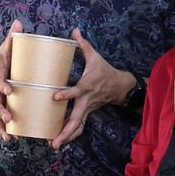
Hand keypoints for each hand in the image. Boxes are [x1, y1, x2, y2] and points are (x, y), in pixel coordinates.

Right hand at [0, 22, 18, 138]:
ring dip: (1, 124)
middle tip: (9, 117)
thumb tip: (18, 22)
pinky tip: (10, 139)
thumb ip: (11, 39)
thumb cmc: (0, 65)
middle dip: (0, 110)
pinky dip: (3, 131)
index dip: (1, 84)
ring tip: (10, 134)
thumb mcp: (3, 52)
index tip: (8, 90)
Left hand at [48, 29, 132, 148]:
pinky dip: (70, 135)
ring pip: (77, 126)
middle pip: (76, 119)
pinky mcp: (86, 113)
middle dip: (65, 131)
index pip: (76, 91)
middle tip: (54, 141)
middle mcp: (86, 101)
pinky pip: (78, 126)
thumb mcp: (95, 57)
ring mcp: (87, 109)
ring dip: (67, 137)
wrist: (120, 86)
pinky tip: (59, 141)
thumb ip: (83, 45)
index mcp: (87, 86)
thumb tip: (75, 30)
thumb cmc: (104, 71)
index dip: (66, 94)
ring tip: (54, 145)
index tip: (54, 96)